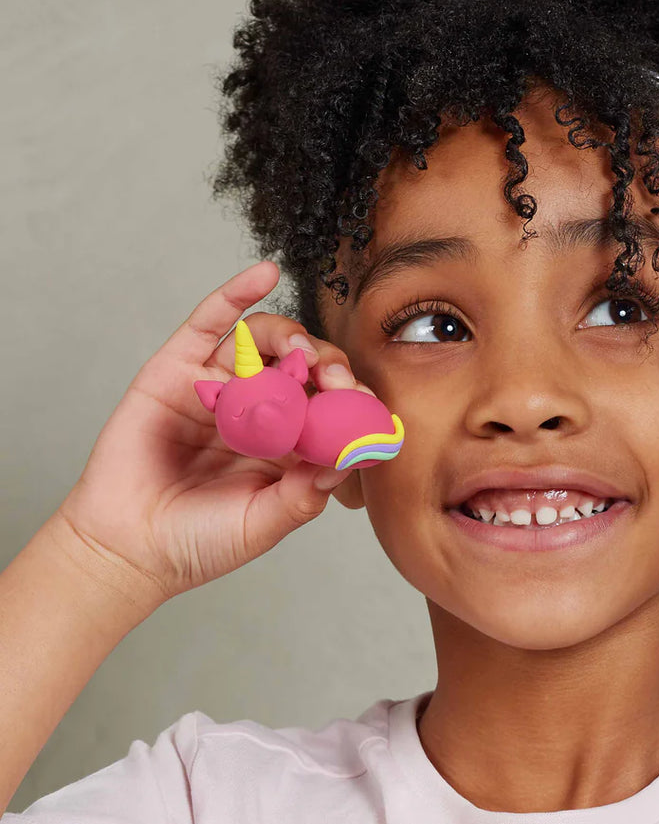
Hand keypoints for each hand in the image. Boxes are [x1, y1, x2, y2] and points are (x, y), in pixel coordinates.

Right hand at [55, 261, 374, 604]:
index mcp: (289, 442)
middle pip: (304, 366)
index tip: (364, 405)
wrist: (129, 549)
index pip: (332, 405)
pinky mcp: (177, 370)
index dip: (352, 399)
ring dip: (291, 336)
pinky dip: (235, 293)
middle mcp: (258, 408)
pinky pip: (208, 322)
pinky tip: (264, 273)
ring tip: (301, 352)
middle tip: (335, 380)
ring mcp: (218, 386)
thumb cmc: (200, 540)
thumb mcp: (265, 523)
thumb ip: (304, 495)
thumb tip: (348, 458)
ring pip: (264, 340)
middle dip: (327, 366)